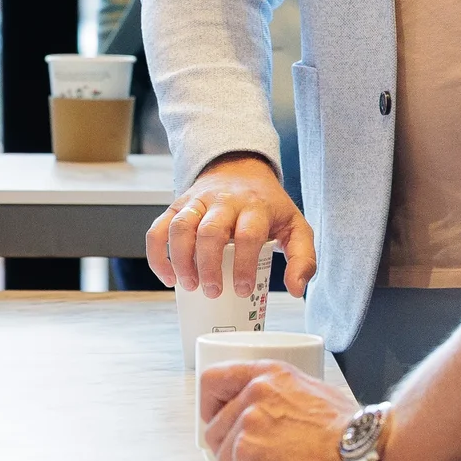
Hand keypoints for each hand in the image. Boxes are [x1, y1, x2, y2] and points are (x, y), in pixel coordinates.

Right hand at [147, 155, 316, 297]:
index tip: (242, 290)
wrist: (241, 169)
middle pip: (210, 231)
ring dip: (180, 260)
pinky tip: (166, 277)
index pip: (248, 235)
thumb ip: (303, 259)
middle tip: (212, 291)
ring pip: (180, 227)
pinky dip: (158, 254)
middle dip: (208, 265)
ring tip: (189, 286)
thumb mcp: (296, 227)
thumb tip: (296, 290)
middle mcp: (224, 200)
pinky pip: (158, 228)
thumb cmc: (268, 206)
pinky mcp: (178, 205)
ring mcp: (197, 201)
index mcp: (255, 207)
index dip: (243, 265)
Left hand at [199, 360, 375, 460]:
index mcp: (267, 375)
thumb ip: (275, 393)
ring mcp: (249, 425)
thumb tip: (255, 408)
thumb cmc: (346, 428)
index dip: (210, 406)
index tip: (216, 419)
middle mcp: (253, 395)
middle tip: (257, 459)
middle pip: (214, 429)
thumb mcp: (308, 389)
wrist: (364, 452)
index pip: (211, 381)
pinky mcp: (249, 455)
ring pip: (221, 458)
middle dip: (230, 449)